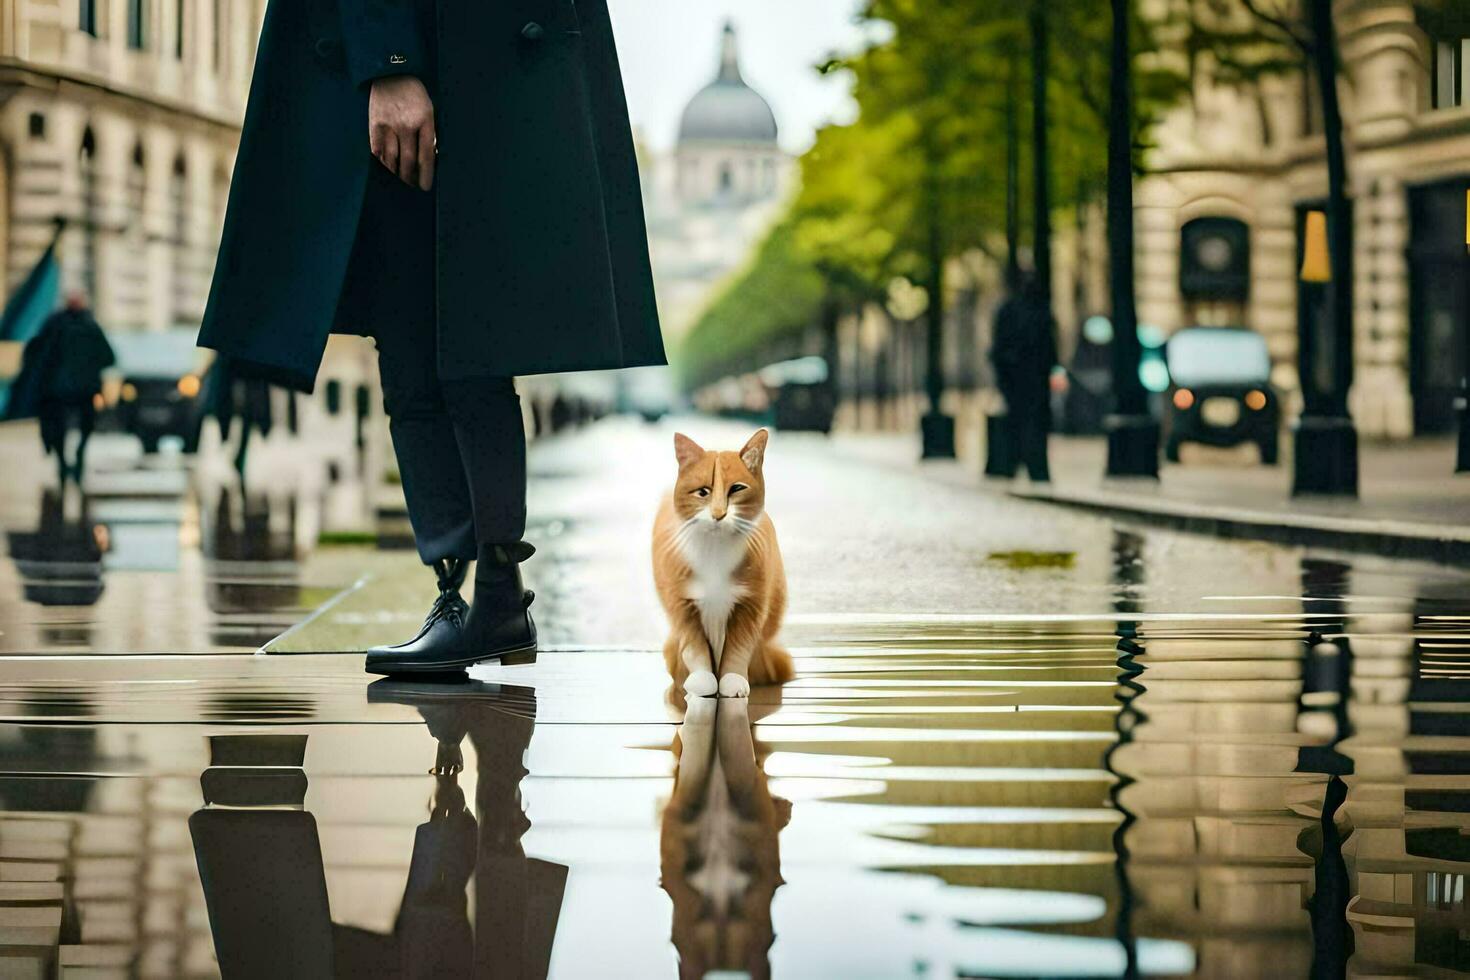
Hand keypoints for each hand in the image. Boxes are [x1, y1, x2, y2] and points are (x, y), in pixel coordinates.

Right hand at [368, 75, 435, 190]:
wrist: (391, 72)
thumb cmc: (414, 94)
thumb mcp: (430, 110)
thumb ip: (429, 133)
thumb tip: (429, 159)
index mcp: (425, 121)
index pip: (426, 156)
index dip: (426, 175)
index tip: (425, 187)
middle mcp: (406, 125)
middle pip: (408, 162)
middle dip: (410, 178)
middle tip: (412, 186)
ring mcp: (389, 125)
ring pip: (392, 160)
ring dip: (396, 174)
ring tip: (400, 180)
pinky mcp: (375, 125)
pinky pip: (377, 151)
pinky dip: (382, 163)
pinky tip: (386, 169)